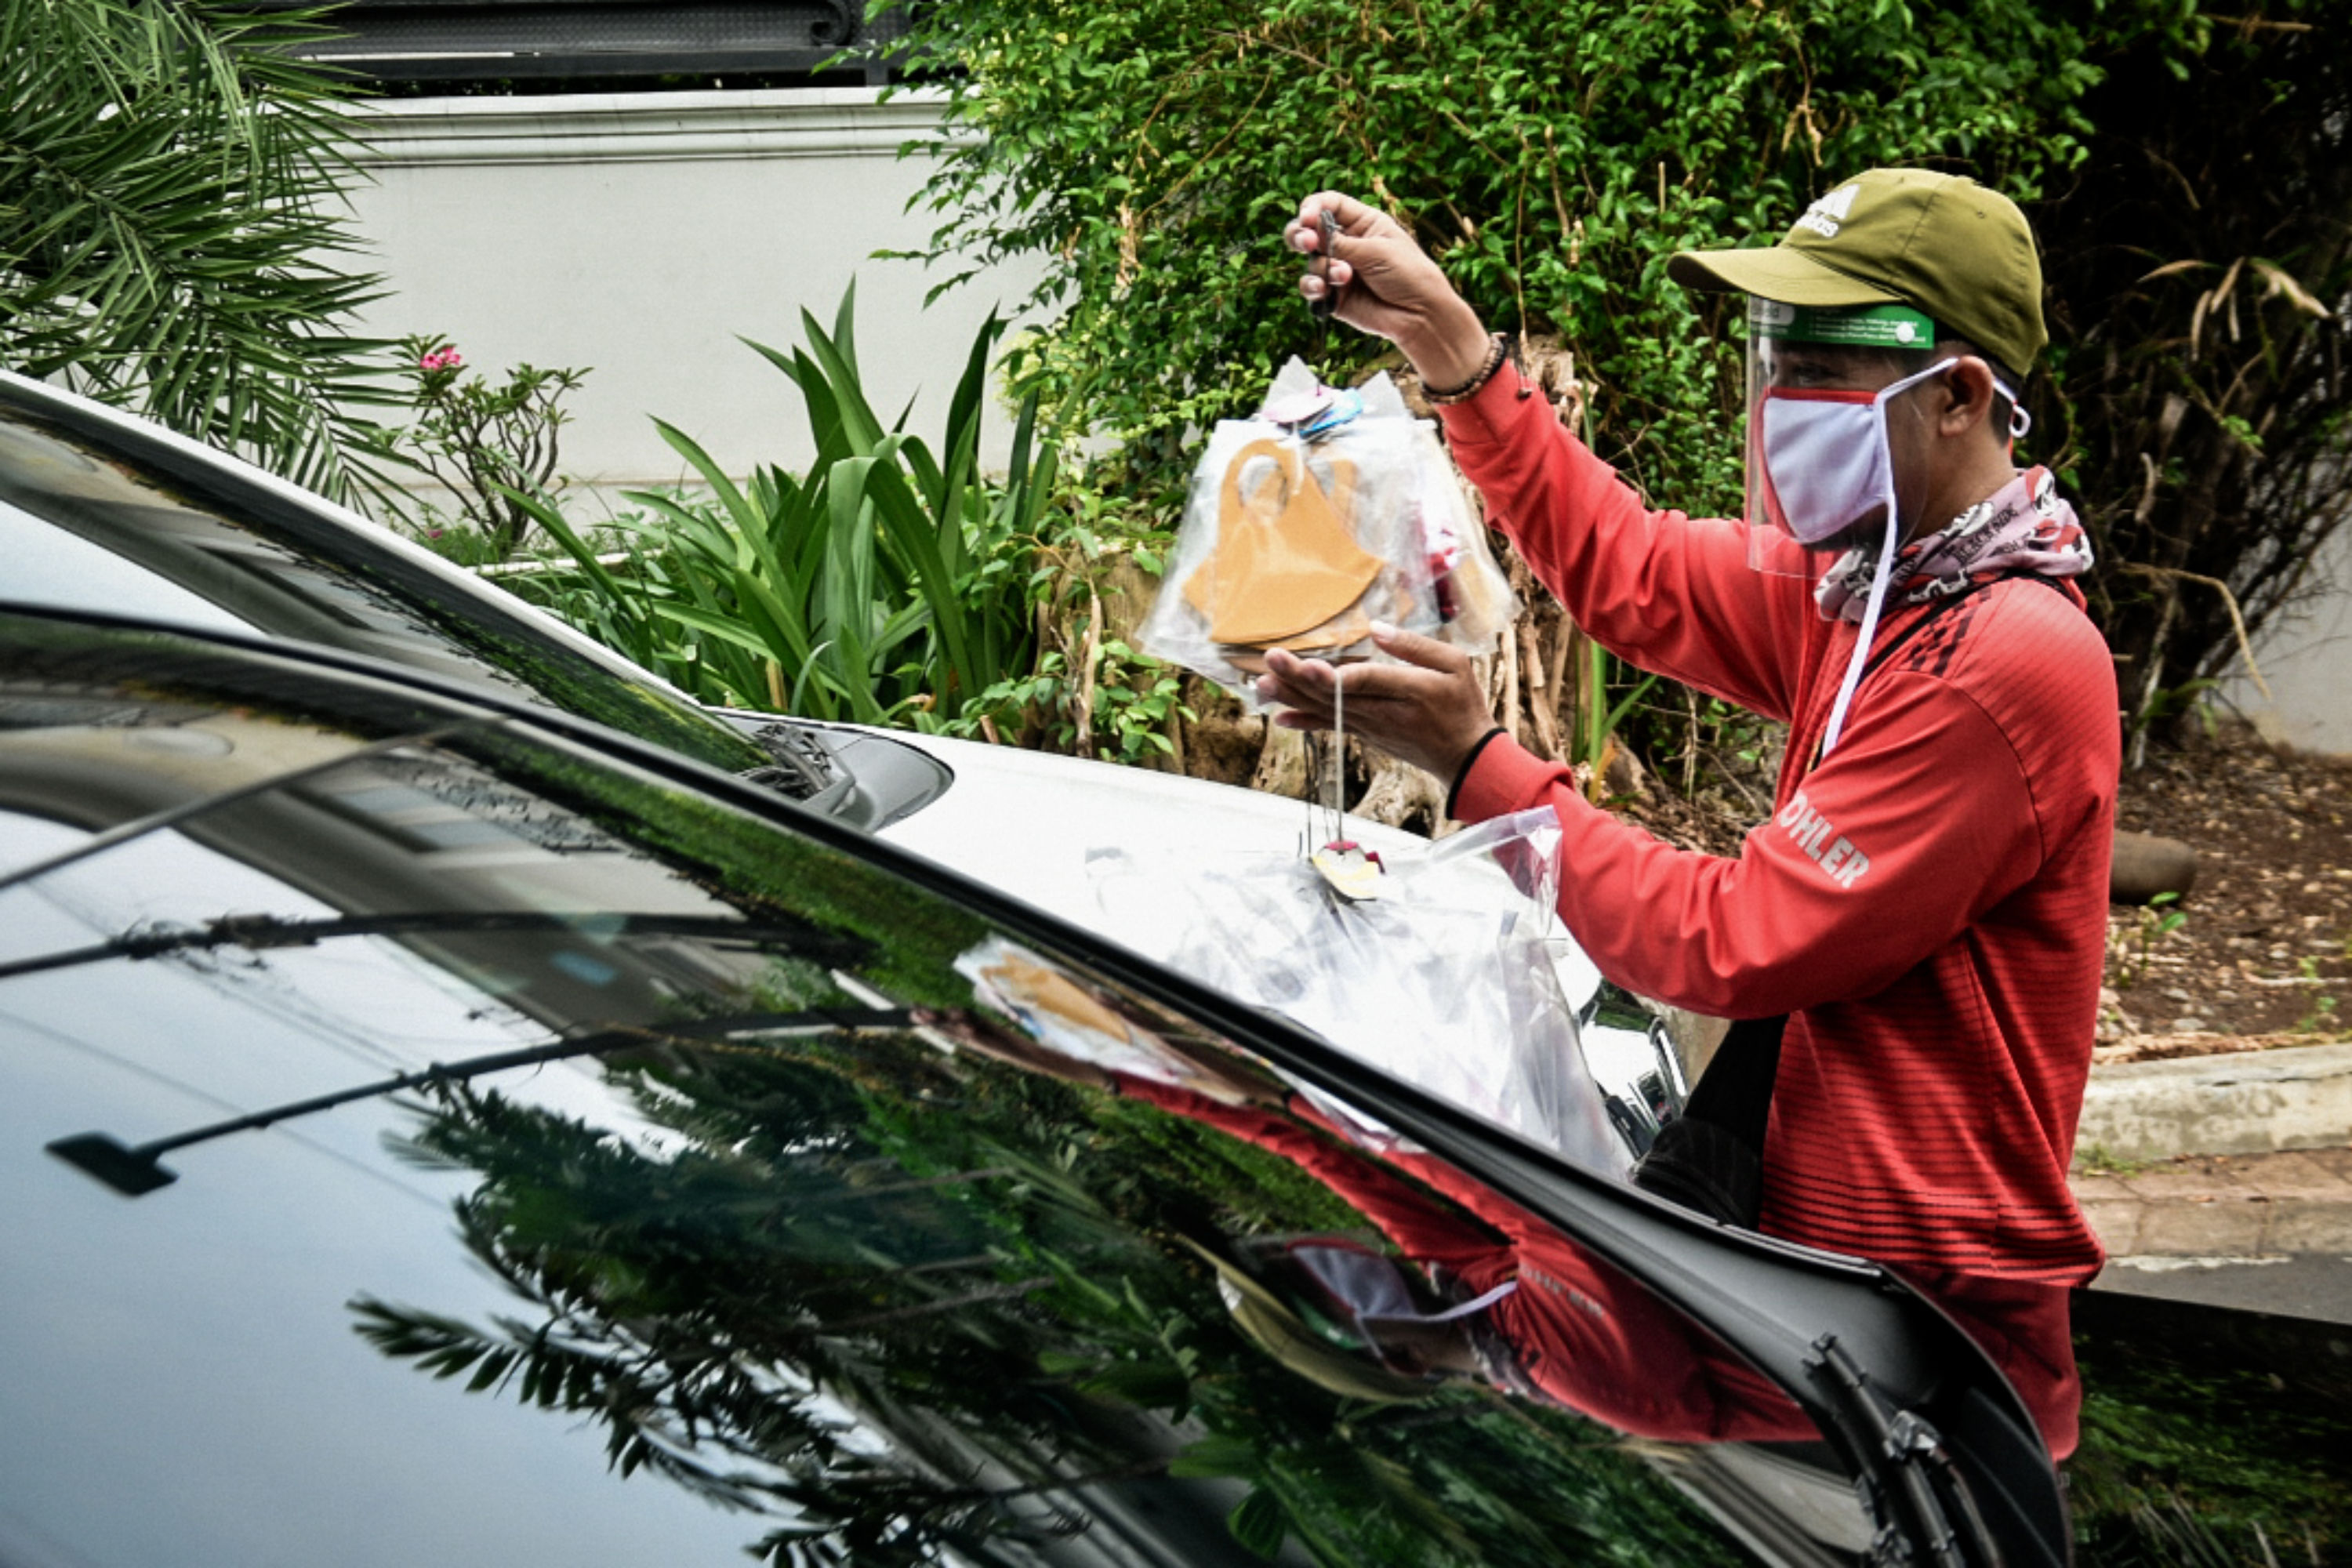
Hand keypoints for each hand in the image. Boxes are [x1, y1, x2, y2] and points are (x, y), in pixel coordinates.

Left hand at [1254, 623, 1498, 783]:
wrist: (1466, 758)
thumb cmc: (1462, 706)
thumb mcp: (1455, 666)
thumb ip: (1415, 647)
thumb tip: (1376, 629)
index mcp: (1411, 691)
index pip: (1370, 681)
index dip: (1339, 676)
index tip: (1311, 666)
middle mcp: (1385, 712)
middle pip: (1337, 695)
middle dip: (1300, 677)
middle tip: (1271, 659)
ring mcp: (1372, 727)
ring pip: (1326, 710)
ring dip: (1293, 696)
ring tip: (1262, 681)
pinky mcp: (1365, 734)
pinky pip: (1330, 727)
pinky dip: (1304, 722)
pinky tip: (1279, 716)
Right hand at [1286, 192, 1492, 388]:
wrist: (1420, 315)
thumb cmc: (1409, 274)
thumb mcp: (1377, 251)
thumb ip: (1342, 242)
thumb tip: (1311, 232)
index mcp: (1362, 223)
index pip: (1328, 204)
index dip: (1313, 207)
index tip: (1307, 218)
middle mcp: (1347, 244)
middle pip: (1309, 230)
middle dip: (1301, 234)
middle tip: (1308, 243)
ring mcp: (1338, 270)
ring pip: (1311, 261)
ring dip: (1322, 267)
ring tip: (1344, 277)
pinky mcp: (1334, 296)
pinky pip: (1311, 288)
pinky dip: (1312, 287)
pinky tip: (1323, 290)